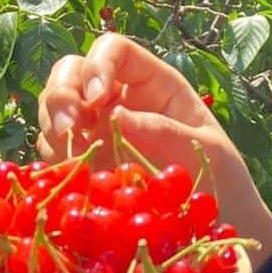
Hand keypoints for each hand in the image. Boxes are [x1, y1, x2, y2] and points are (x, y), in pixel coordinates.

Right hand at [36, 33, 271, 270]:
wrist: (215, 223)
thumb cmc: (219, 175)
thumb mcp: (206, 150)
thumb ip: (164, 131)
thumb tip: (114, 115)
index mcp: (151, 82)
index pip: (113, 49)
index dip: (98, 64)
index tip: (97, 98)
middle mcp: (117, 97)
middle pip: (70, 72)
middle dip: (62, 95)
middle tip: (69, 130)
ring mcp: (95, 129)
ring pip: (54, 108)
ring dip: (53, 128)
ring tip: (74, 159)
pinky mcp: (83, 162)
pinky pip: (52, 150)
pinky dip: (52, 161)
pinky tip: (71, 180)